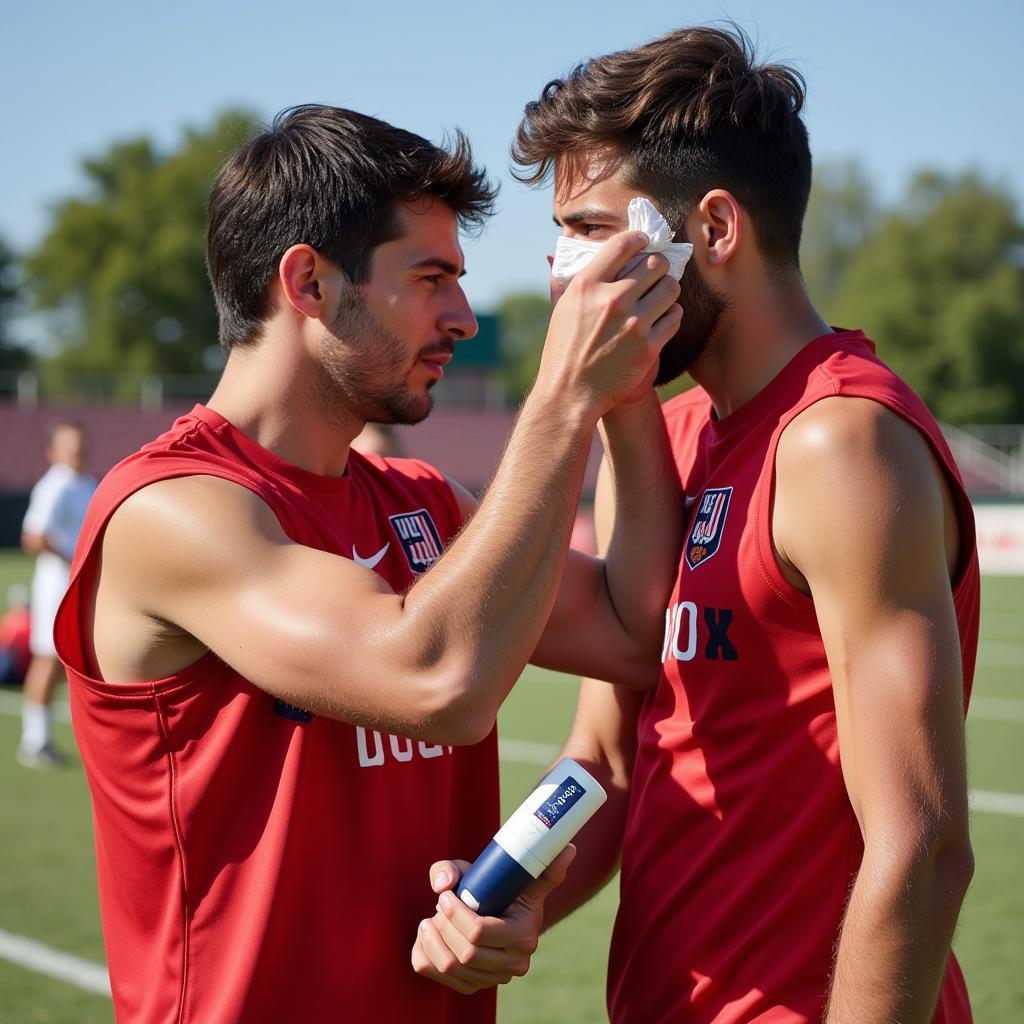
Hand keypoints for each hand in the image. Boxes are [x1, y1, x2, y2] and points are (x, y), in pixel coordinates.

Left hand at [410, 845, 576, 994]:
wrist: (498, 911)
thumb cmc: (497, 884)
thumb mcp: (506, 868)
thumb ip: (527, 858)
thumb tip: (567, 850)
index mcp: (524, 935)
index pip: (480, 932)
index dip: (456, 913)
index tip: (446, 894)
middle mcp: (514, 964)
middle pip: (464, 953)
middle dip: (443, 925)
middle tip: (439, 903)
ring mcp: (493, 979)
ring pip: (449, 967)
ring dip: (432, 939)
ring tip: (430, 919)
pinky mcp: (473, 987)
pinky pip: (438, 978)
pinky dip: (425, 955)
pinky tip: (428, 936)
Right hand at [535, 232, 681, 419]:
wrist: (570, 395)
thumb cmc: (562, 352)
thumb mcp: (558, 310)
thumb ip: (562, 280)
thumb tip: (555, 253)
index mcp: (586, 286)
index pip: (623, 245)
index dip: (639, 239)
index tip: (644, 242)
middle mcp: (611, 300)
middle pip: (655, 264)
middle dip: (658, 267)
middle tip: (655, 275)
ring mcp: (633, 324)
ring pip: (671, 288)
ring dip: (668, 291)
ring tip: (659, 298)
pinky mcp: (648, 347)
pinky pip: (675, 318)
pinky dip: (671, 317)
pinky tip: (661, 320)